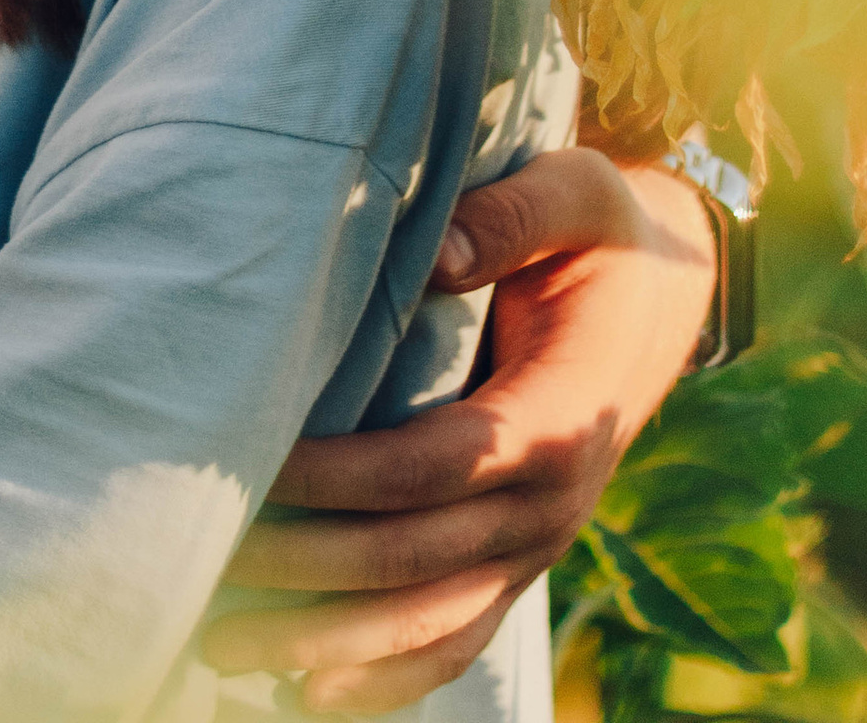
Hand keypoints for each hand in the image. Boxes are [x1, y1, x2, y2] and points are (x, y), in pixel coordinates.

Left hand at [201, 150, 713, 713]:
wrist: (665, 296)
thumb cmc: (600, 232)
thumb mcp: (574, 193)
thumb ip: (509, 216)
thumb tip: (438, 251)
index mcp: (555, 418)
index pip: (426, 467)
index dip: (335, 479)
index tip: (248, 473)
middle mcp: (549, 504)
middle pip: (410, 560)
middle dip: (302, 572)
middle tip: (201, 569)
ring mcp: (536, 547)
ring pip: (427, 624)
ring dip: (327, 649)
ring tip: (224, 653)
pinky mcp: (521, 562)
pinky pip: (458, 640)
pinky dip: (388, 678)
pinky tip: (312, 697)